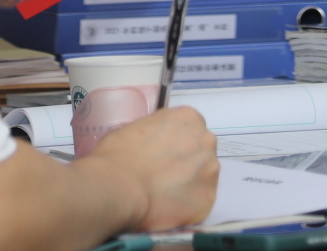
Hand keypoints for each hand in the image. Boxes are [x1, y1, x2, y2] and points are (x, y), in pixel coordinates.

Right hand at [84, 106, 218, 231]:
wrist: (117, 187)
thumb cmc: (116, 155)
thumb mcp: (133, 129)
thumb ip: (153, 135)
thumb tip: (152, 147)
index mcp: (189, 118)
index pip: (190, 130)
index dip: (175, 145)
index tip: (162, 157)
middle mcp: (206, 140)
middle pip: (201, 151)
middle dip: (186, 163)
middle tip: (163, 176)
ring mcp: (210, 169)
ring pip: (203, 177)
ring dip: (188, 184)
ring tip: (162, 195)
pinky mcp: (208, 198)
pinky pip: (199, 203)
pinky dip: (185, 206)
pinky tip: (166, 208)